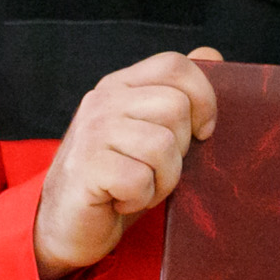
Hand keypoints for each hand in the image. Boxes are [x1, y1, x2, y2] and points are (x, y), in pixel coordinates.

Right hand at [33, 48, 220, 279]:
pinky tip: (121, 200)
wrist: (68, 226)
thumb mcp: (151, 132)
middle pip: (176, 107)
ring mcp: (91, 132)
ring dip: (163, 180)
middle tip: (156, 170)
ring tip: (141, 187)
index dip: (203, 97)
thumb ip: (179, 95)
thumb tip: (211, 53)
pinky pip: (140, 179)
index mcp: (121, 86)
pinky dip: (140, 198)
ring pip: (163, 145)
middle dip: (181, 150)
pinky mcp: (86, 166)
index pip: (174, 66)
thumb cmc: (119, 180)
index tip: (203, 132)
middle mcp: (103, 100)